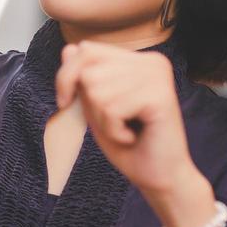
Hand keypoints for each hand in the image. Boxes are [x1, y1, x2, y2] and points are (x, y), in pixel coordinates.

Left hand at [54, 40, 202, 202]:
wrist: (160, 177)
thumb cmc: (129, 145)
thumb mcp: (96, 108)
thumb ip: (84, 80)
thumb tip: (68, 48)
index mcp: (137, 60)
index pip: (85, 49)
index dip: (66, 77)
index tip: (66, 102)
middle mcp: (151, 61)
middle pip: (88, 70)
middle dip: (90, 104)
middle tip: (115, 123)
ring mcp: (158, 76)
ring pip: (97, 90)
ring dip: (104, 121)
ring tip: (126, 130)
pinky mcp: (160, 95)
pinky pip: (112, 109)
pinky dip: (114, 131)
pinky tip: (133, 137)